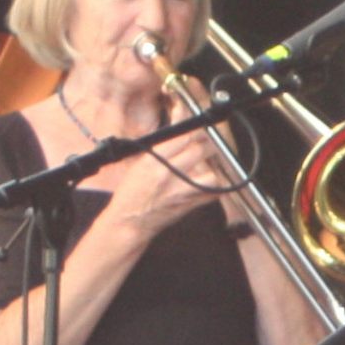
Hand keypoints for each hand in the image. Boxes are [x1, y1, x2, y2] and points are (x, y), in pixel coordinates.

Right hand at [101, 124, 223, 236]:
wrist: (130, 221)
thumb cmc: (131, 192)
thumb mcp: (140, 162)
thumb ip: (163, 144)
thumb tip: (179, 123)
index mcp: (153, 161)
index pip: (182, 137)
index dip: (193, 130)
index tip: (197, 128)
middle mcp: (169, 174)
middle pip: (200, 150)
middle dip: (206, 143)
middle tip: (204, 144)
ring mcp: (183, 190)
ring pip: (211, 172)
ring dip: (212, 166)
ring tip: (204, 165)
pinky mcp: (192, 204)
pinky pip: (215, 191)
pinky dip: (214, 184)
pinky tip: (207, 181)